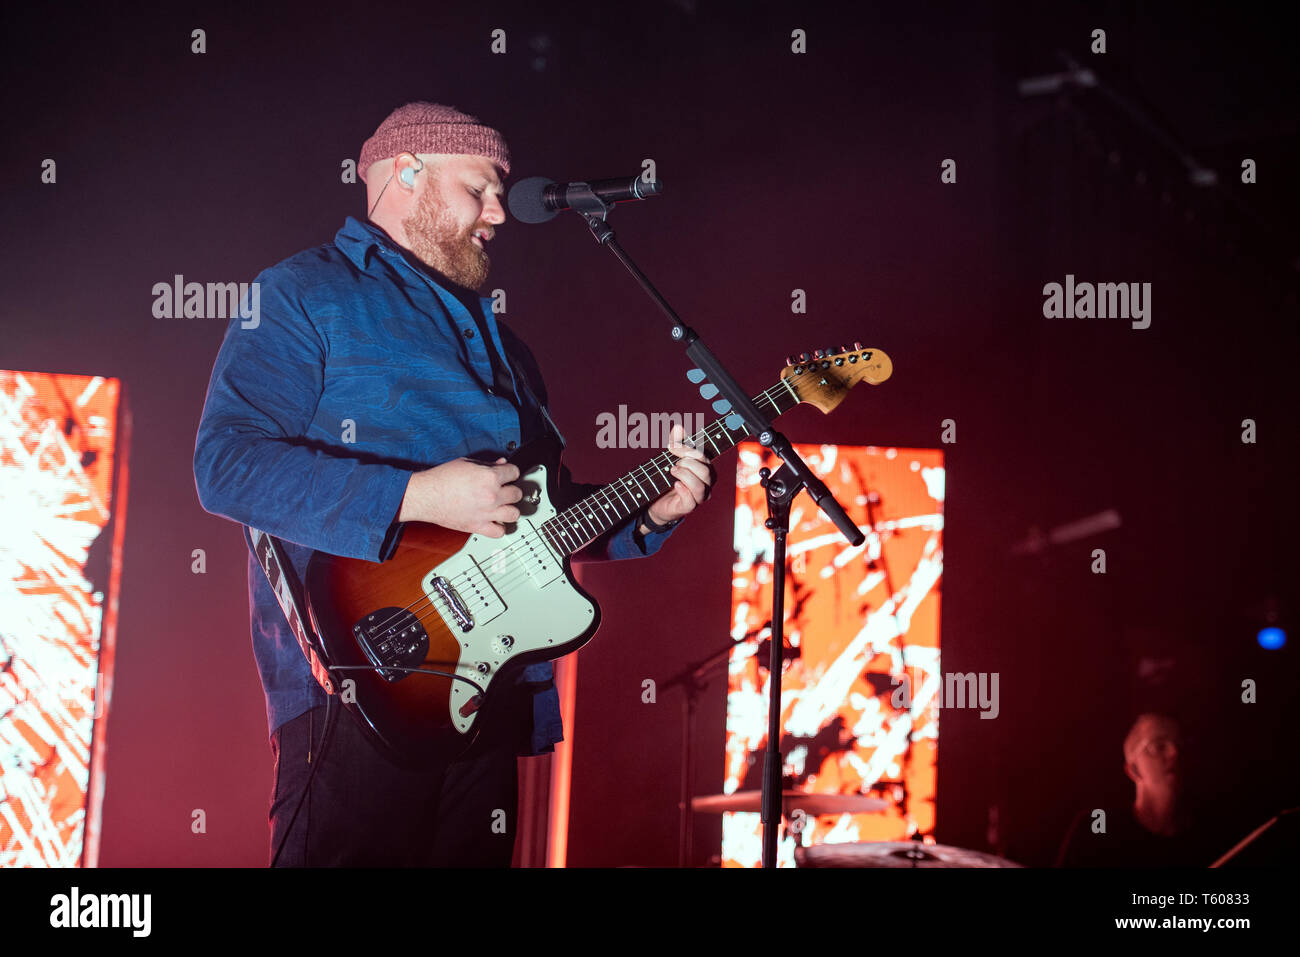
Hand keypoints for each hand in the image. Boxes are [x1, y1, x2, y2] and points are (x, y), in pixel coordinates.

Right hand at [399, 457, 522, 537]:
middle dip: (511, 490)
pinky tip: (495, 521)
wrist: (426, 495)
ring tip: (503, 506)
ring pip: (514, 514)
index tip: (508, 475)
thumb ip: (487, 464)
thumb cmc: (441, 478)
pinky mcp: (478, 526)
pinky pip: (499, 532)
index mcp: (489, 477)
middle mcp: (491, 495)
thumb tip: (500, 463)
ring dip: (510, 509)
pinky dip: (499, 528)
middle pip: (517, 494)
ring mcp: (486, 513)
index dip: (511, 472)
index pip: (515, 472)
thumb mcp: (466, 463)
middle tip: (504, 490)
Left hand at [642, 422, 714, 529]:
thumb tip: (678, 427)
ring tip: (672, 471)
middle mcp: (706, 484)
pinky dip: (682, 489)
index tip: (670, 446)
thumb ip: (677, 442)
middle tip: (673, 464)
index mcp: (706, 469)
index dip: (687, 450)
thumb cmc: (668, 478)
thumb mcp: (671, 457)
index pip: (703, 457)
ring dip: (684, 475)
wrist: (656, 500)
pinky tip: (674, 484)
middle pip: (705, 471)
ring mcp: (699, 497)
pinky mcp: (688, 507)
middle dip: (687, 463)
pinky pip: (690, 500)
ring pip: (700, 486)